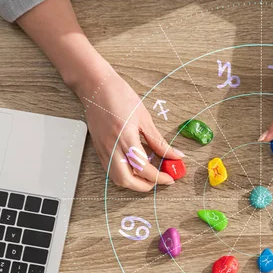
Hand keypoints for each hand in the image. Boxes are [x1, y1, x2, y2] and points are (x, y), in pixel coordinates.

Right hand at [16, 0, 182, 191]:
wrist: (95, 86)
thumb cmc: (120, 96)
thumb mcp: (145, 118)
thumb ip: (160, 142)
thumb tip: (176, 155)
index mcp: (126, 139)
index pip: (144, 169)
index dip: (159, 178)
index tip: (171, 178)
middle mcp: (112, 148)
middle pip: (127, 180)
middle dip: (145, 186)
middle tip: (160, 180)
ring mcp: (103, 149)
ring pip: (117, 178)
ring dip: (134, 182)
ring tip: (148, 176)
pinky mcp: (98, 149)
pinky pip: (110, 170)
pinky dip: (124, 174)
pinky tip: (135, 167)